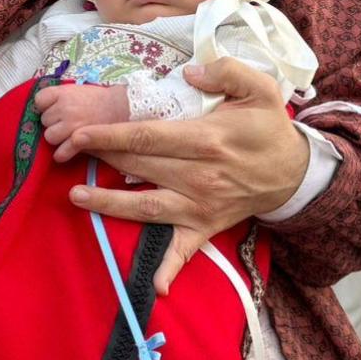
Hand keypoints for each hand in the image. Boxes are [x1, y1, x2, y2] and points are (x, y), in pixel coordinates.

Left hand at [36, 84, 131, 159]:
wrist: (123, 108)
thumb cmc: (99, 100)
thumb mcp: (77, 90)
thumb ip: (60, 96)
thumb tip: (42, 108)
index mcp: (64, 93)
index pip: (39, 100)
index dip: (44, 106)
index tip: (52, 109)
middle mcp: (65, 108)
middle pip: (45, 120)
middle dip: (54, 122)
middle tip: (67, 122)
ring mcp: (71, 125)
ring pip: (50, 137)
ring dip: (57, 137)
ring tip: (69, 134)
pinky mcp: (79, 141)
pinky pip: (61, 152)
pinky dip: (61, 154)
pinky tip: (64, 153)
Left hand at [65, 59, 308, 294]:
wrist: (295, 173)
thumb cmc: (269, 129)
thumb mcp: (260, 88)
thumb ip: (226, 72)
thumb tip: (191, 72)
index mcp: (206, 140)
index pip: (146, 137)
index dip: (109, 136)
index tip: (79, 133)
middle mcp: (199, 176)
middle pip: (139, 167)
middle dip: (99, 159)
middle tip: (65, 150)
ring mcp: (200, 206)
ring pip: (146, 207)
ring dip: (109, 205)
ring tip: (75, 196)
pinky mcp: (205, 226)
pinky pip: (184, 251)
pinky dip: (170, 270)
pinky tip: (154, 288)